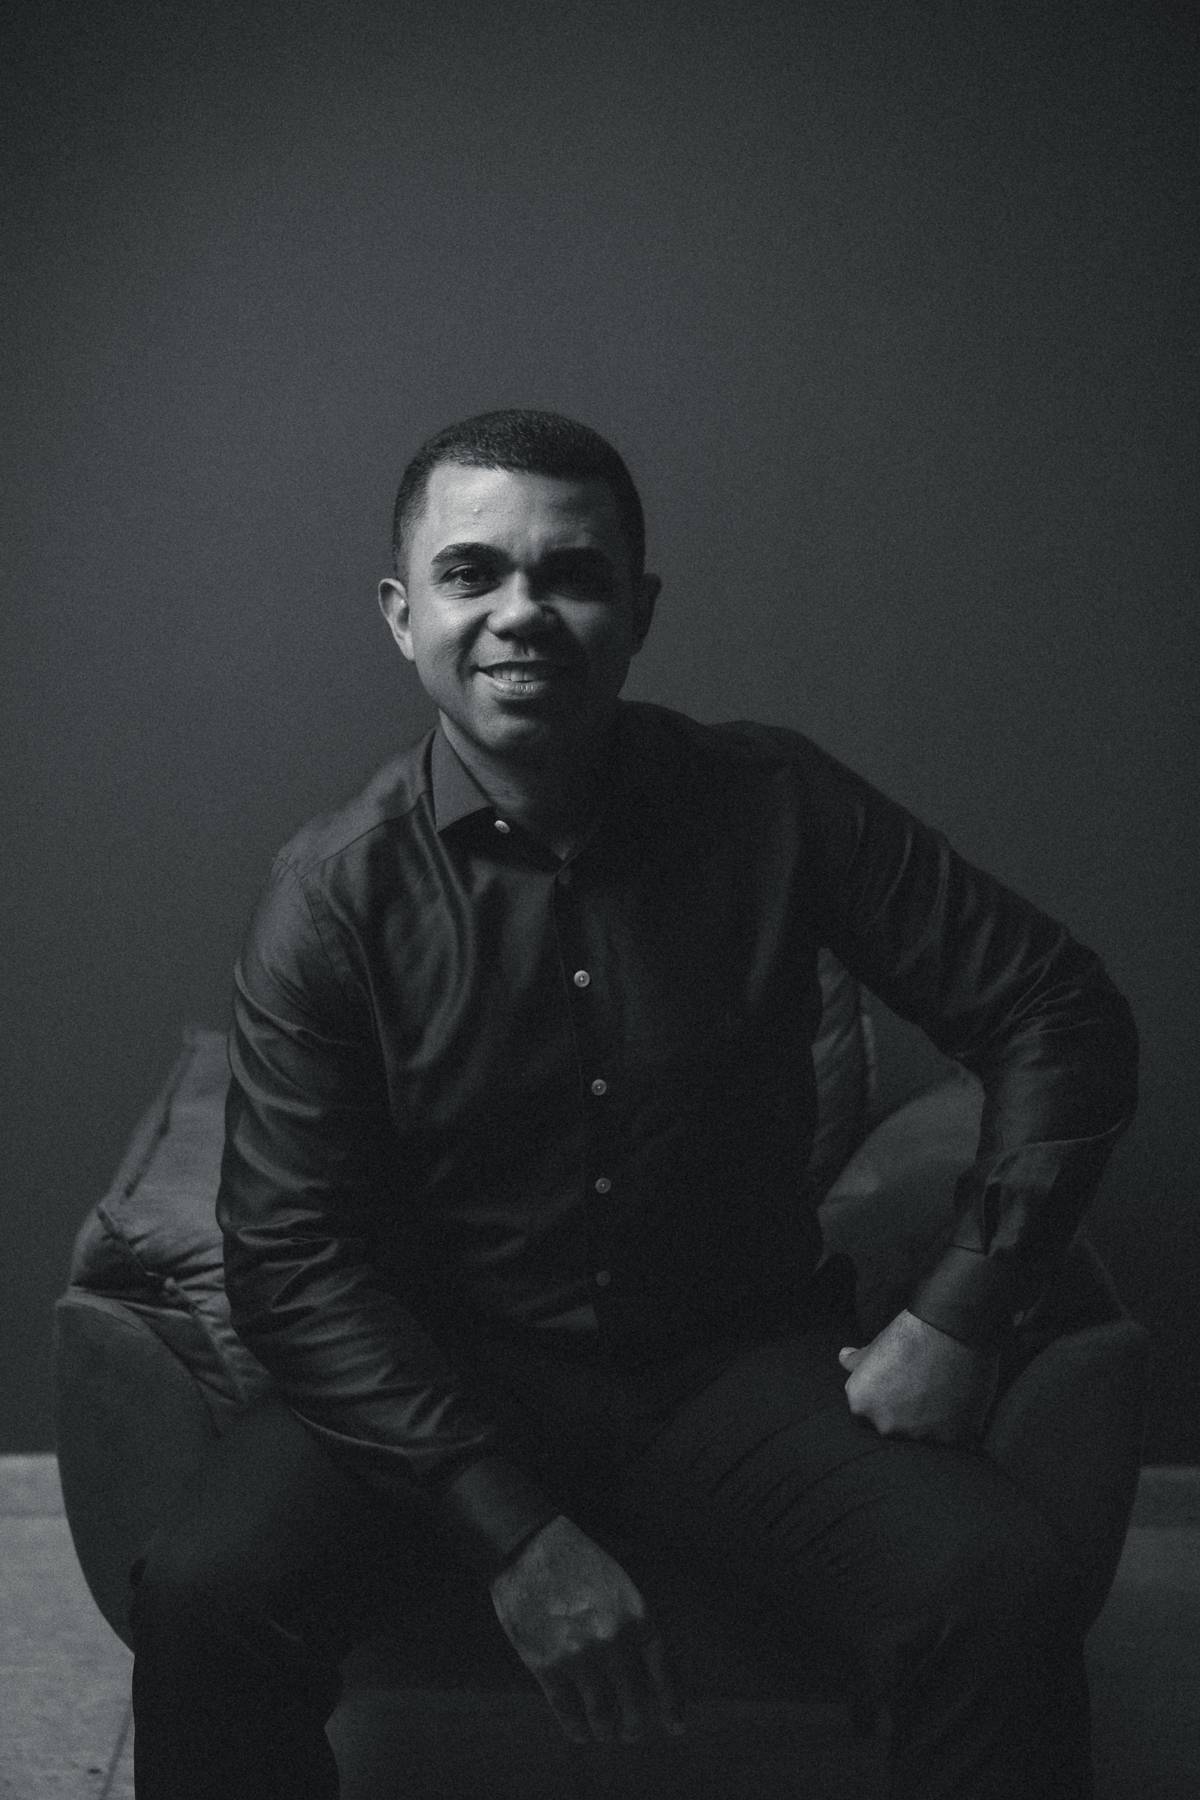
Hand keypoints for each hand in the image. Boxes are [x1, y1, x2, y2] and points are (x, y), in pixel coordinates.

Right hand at [489, 1513, 684, 1744]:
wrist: (530, 1544)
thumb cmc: (581, 1552)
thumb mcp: (627, 1571)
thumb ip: (645, 1608)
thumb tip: (662, 1641)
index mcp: (640, 1616)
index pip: (664, 1675)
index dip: (671, 1705)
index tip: (676, 1727)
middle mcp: (615, 1642)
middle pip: (634, 1705)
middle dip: (634, 1726)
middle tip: (631, 1732)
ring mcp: (580, 1657)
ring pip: (601, 1716)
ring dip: (606, 1731)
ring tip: (606, 1733)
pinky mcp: (546, 1665)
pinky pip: (567, 1712)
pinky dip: (576, 1729)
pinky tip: (580, 1733)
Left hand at [839, 1309, 998, 1445]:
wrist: (949, 1330)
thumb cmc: (909, 1335)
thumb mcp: (874, 1345)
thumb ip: (856, 1362)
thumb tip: (844, 1358)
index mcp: (861, 1404)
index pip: (867, 1411)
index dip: (883, 1397)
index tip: (898, 1383)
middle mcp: (885, 1426)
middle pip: (893, 1426)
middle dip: (904, 1412)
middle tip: (920, 1386)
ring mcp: (917, 1435)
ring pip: (922, 1435)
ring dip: (930, 1421)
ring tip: (941, 1391)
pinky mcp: (949, 1438)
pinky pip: (951, 1438)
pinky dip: (954, 1424)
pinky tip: (958, 1401)